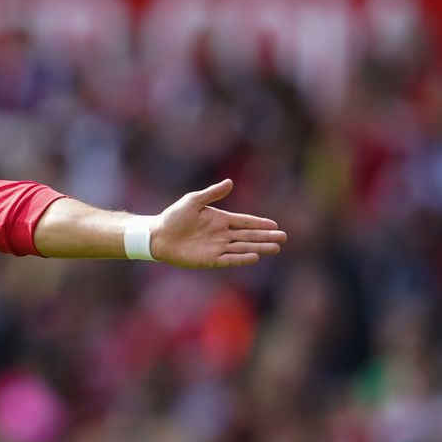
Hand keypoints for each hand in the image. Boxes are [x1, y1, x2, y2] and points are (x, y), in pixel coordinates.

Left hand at [150, 179, 285, 267]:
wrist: (158, 235)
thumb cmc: (173, 216)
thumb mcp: (192, 201)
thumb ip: (212, 193)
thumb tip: (230, 182)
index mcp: (220, 219)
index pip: (245, 222)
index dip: (260, 223)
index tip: (275, 225)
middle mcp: (221, 234)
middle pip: (248, 236)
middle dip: (266, 237)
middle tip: (283, 238)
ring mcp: (217, 247)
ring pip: (243, 248)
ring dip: (259, 248)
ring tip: (275, 248)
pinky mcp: (209, 259)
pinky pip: (229, 258)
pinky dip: (241, 258)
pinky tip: (254, 256)